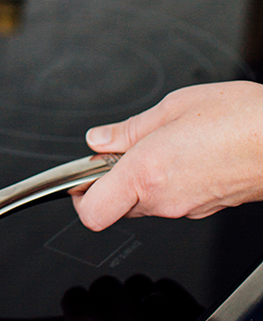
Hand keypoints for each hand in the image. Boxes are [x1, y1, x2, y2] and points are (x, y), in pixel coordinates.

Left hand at [73, 81, 262, 230]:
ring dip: (138, 181)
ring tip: (159, 145)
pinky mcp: (205, 210)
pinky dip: (165, 183)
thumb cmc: (241, 119)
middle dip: (110, 181)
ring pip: (143, 204)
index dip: (78, 195)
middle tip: (121, 150)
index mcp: (145, 173)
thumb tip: (99, 140)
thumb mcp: (173, 108)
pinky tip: (183, 155)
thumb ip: (129, 129)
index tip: (80, 175)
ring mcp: (186, 209)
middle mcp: (163, 199)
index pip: (92, 211)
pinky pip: (170, 201)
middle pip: (115, 206)